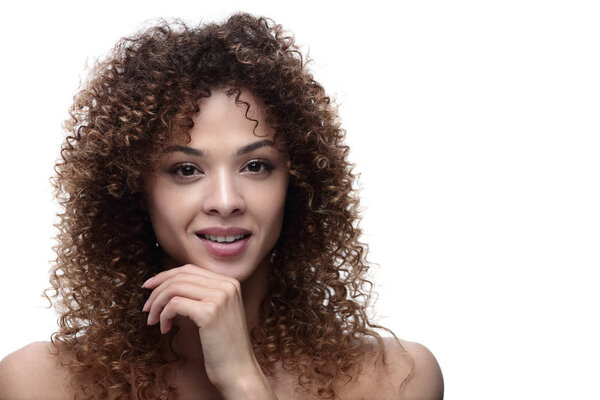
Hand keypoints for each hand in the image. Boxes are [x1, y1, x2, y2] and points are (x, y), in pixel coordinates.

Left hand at [142, 264, 275, 398]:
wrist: (239, 370)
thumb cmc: (224, 345)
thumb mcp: (217, 312)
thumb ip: (201, 295)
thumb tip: (168, 285)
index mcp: (229, 282)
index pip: (190, 269)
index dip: (165, 276)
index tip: (149, 288)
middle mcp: (227, 285)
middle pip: (180, 276)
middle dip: (157, 290)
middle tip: (146, 308)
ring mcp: (219, 297)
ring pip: (174, 288)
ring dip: (157, 304)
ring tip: (152, 321)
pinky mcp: (209, 312)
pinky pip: (174, 305)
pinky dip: (163, 316)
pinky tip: (165, 330)